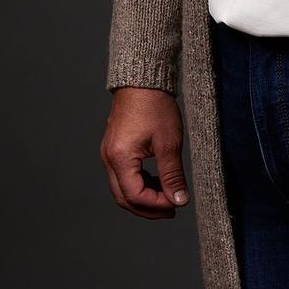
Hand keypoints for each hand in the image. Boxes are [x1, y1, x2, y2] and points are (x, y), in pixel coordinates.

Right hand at [100, 87, 190, 218]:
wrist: (143, 79)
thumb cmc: (155, 105)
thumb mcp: (169, 142)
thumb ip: (172, 174)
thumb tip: (179, 200)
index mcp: (120, 158)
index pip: (135, 196)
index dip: (156, 205)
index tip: (176, 205)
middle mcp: (109, 158)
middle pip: (124, 197)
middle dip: (148, 207)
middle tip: (172, 209)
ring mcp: (109, 153)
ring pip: (122, 188)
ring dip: (143, 196)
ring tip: (168, 196)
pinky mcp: (114, 148)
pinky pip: (123, 175)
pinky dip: (139, 183)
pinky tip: (157, 180)